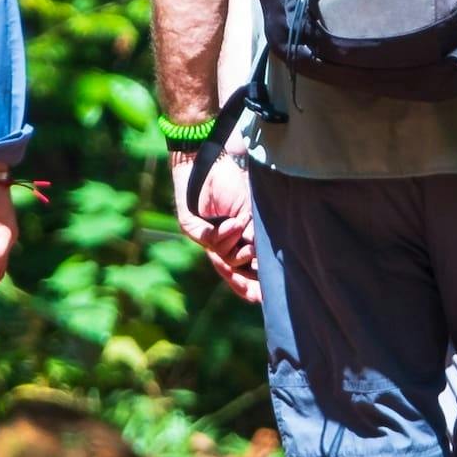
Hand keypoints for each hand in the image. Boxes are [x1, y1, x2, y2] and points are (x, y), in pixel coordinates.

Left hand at [173, 145, 258, 300]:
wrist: (210, 160)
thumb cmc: (232, 183)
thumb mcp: (251, 214)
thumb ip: (256, 237)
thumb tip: (266, 264)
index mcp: (234, 241)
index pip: (242, 274)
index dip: (253, 287)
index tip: (265, 296)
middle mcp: (218, 243)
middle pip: (233, 274)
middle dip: (246, 272)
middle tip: (259, 261)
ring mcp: (203, 237)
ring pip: (224, 258)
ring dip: (236, 242)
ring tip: (241, 224)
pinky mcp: (190, 227)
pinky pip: (210, 243)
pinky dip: (224, 235)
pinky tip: (232, 224)